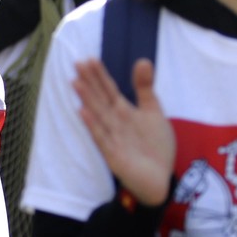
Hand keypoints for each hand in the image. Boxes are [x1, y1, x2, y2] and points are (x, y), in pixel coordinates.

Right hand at [72, 57, 175, 205]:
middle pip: (100, 98)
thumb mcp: (154, 112)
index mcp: (124, 111)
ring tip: (76, 82)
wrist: (160, 177)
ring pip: (98, 115)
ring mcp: (112, 137)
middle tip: (77, 63)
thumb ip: (145, 88)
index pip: (109, 90)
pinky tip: (83, 112)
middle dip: (90, 82)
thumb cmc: (155, 146)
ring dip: (87, 100)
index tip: (89, 59)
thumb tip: (142, 60)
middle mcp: (115, 122)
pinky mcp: (113, 154)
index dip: (100, 75)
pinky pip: (101, 137)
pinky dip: (92, 125)